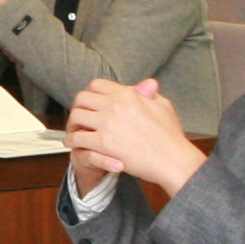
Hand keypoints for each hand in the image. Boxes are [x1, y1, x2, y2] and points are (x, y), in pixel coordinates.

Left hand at [64, 75, 205, 197]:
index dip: (91, 93)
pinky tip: (73, 143)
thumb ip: (150, 93)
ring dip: (73, 123)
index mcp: (128, 94)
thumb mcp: (163, 106)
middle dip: (78, 106)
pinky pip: (77, 137)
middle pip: (83, 98)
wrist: (172, 159)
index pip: (98, 85)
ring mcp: (107, 123)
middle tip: (79, 116)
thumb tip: (147, 84)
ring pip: (76, 116)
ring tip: (74, 130)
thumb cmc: (171, 136)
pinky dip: (72, 140)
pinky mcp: (102, 143)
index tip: (90, 102)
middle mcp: (115, 105)